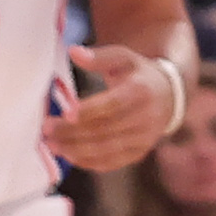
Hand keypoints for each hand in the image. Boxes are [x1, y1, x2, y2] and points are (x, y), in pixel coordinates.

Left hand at [48, 45, 186, 171]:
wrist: (169, 97)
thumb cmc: (137, 75)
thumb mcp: (124, 58)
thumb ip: (99, 56)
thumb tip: (73, 52)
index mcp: (141, 92)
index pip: (112, 105)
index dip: (89, 110)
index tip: (64, 113)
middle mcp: (146, 118)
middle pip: (105, 129)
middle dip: (73, 132)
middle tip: (47, 130)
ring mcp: (144, 139)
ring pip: (106, 149)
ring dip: (76, 150)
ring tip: (51, 145)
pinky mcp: (139, 153)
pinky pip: (112, 163)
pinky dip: (87, 161)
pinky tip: (67, 154)